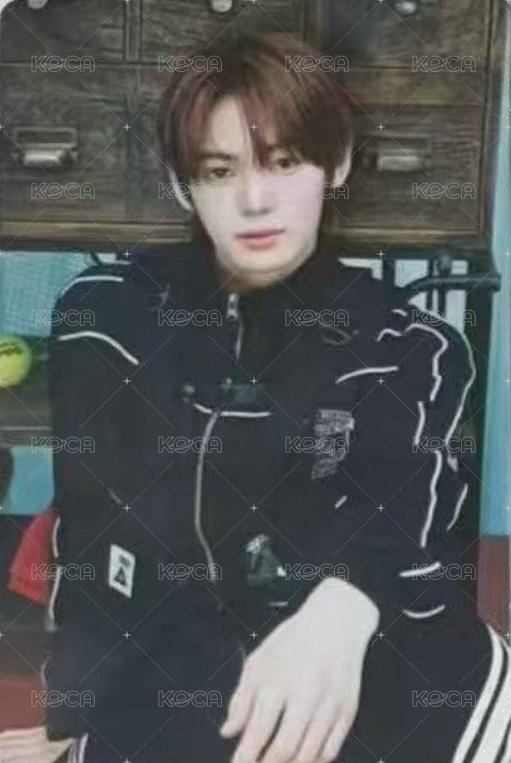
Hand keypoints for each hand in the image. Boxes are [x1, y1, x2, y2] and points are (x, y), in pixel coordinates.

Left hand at [220, 577, 378, 762]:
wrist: (336, 620)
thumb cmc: (292, 641)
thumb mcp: (259, 660)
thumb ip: (241, 699)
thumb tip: (228, 733)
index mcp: (277, 679)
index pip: (258, 730)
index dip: (245, 757)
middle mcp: (305, 692)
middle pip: (284, 748)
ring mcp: (330, 703)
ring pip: (309, 754)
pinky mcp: (348, 708)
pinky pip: (331, 749)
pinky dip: (315, 760)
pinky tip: (302, 758)